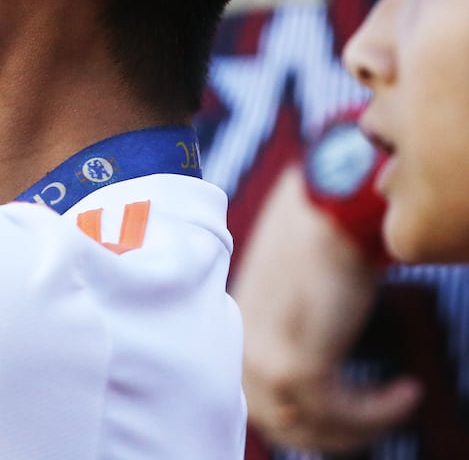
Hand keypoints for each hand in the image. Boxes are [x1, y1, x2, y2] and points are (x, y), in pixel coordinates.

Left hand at [236, 167, 421, 452]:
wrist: (329, 209)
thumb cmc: (318, 235)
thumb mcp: (290, 282)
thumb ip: (289, 318)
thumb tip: (313, 348)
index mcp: (234, 327)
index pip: (250, 396)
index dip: (299, 414)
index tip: (343, 413)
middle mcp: (240, 346)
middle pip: (277, 420)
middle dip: (332, 430)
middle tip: (374, 418)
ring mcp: (263, 357)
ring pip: (309, 425)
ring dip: (361, 423)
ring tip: (397, 398)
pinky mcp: (296, 363)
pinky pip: (339, 412)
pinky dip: (380, 411)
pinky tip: (404, 391)